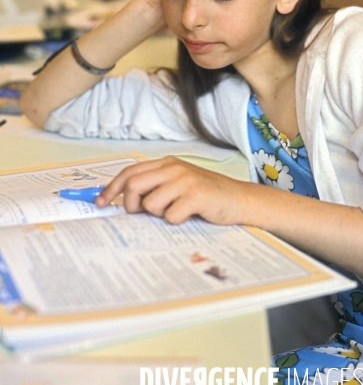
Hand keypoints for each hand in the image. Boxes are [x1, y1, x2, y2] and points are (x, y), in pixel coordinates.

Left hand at [96, 156, 250, 225]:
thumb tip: (124, 202)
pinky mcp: (196, 195)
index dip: (111, 188)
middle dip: (131, 205)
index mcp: (167, 164)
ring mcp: (185, 180)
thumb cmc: (207, 195)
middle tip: (141, 214)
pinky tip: (190, 215)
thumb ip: (154, 187)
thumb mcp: (178, 184)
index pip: (130, 172)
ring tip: (177, 211)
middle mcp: (174, 168)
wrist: (240, 199)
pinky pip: (170, 216)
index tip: (100, 203)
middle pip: (133, 186)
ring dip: (159, 215)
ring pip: (150, 204)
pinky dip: (176, 221)